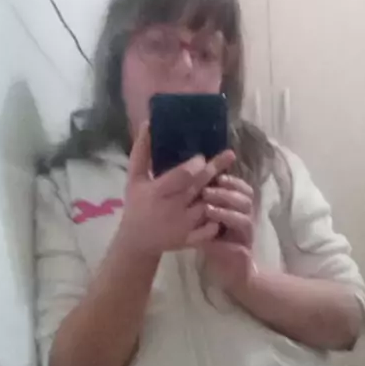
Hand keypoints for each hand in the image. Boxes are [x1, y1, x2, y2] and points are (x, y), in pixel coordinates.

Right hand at [120, 124, 235, 256]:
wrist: (137, 241)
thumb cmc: (136, 205)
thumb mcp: (134, 179)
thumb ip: (141, 152)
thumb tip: (148, 123)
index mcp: (158, 192)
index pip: (183, 175)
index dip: (196, 165)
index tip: (202, 156)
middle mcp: (172, 208)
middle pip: (200, 187)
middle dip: (215, 170)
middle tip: (229, 155)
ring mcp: (183, 226)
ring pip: (209, 207)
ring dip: (220, 194)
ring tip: (230, 180)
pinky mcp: (190, 240)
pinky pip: (210, 229)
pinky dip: (218, 219)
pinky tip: (224, 208)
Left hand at [201, 175, 256, 294]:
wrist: (229, 276)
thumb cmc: (217, 248)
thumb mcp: (206, 225)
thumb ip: (203, 207)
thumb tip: (187, 187)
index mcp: (238, 210)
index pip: (242, 188)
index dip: (232, 179)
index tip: (217, 175)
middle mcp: (246, 217)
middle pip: (246, 195)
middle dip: (228, 189)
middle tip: (207, 190)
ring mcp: (247, 232)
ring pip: (245, 210)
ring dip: (227, 203)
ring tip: (207, 205)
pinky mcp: (246, 246)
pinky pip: (241, 228)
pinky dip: (227, 219)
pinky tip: (212, 218)